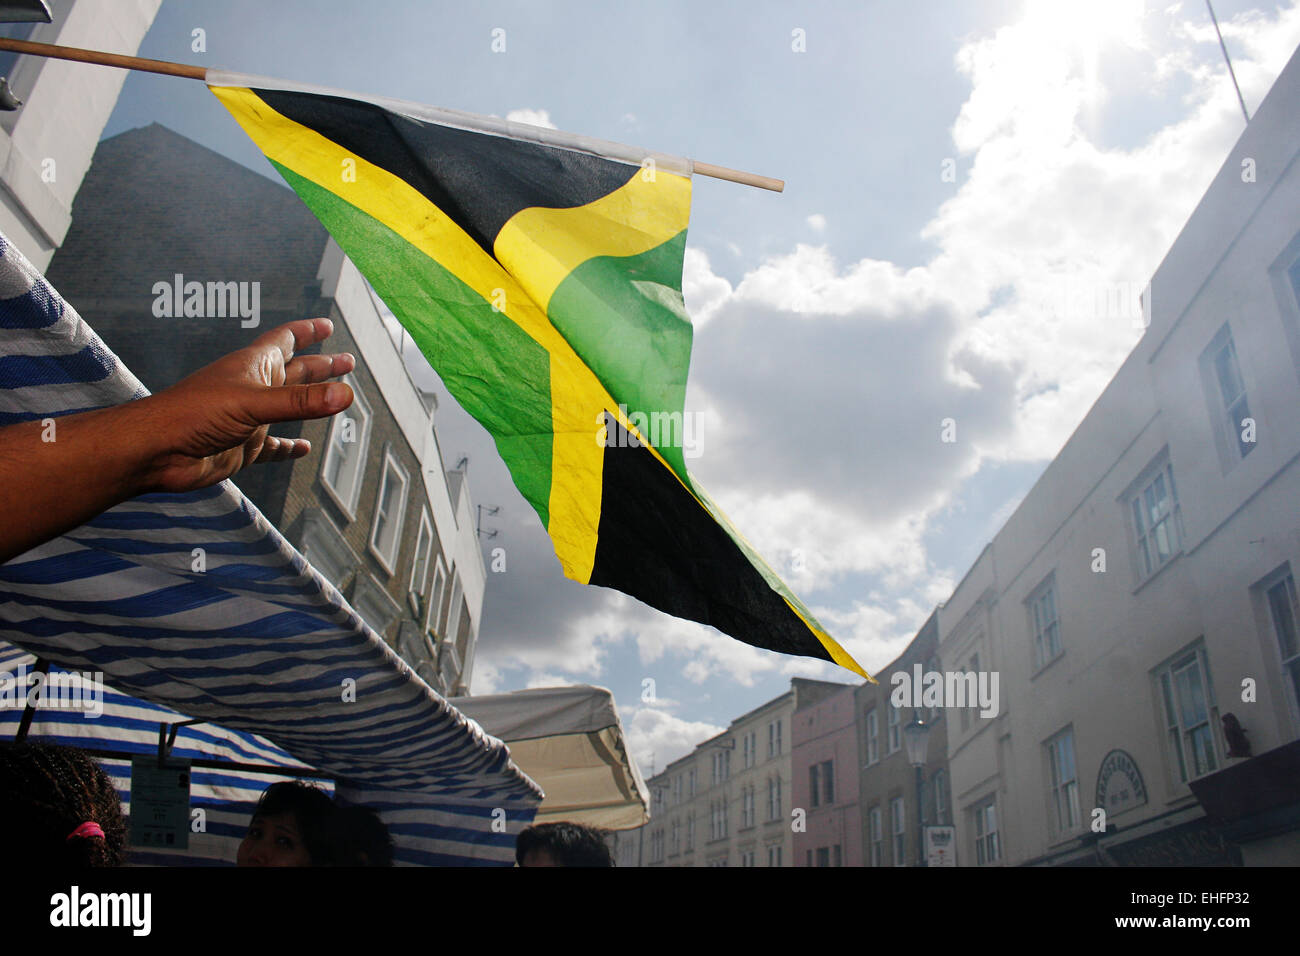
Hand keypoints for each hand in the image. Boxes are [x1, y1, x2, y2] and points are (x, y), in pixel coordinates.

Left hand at [137, 318, 354, 493]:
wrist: (155, 451)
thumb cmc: (190, 414)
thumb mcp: (252, 402)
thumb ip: (299, 401)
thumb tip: (345, 394)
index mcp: (253, 367)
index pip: (285, 340)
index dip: (307, 331)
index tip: (327, 325)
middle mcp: (252, 389)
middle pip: (295, 372)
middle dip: (321, 366)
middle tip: (346, 361)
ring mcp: (247, 419)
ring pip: (287, 407)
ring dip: (310, 402)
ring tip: (335, 398)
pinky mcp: (243, 447)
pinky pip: (273, 447)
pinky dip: (289, 447)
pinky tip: (302, 448)